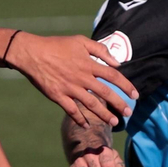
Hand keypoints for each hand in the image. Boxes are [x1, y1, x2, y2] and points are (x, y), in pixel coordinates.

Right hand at [7, 34, 136, 127]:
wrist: (32, 53)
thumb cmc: (56, 45)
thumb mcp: (80, 41)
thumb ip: (100, 50)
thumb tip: (117, 63)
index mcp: (88, 64)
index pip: (113, 76)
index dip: (126, 86)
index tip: (135, 95)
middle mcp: (82, 77)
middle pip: (105, 93)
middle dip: (119, 104)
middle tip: (128, 113)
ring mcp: (70, 88)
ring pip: (91, 104)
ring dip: (104, 115)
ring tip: (114, 122)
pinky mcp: (58, 96)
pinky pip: (71, 111)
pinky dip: (80, 119)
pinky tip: (87, 125)